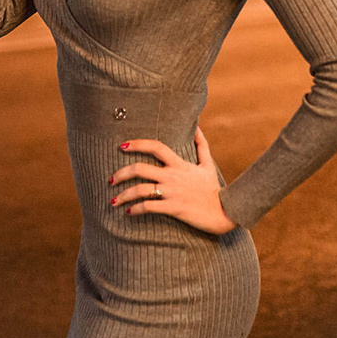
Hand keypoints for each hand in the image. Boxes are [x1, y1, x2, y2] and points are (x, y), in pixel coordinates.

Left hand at [110, 127, 237, 234]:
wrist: (225, 212)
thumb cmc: (213, 188)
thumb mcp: (207, 164)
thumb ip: (201, 144)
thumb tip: (197, 125)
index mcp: (179, 164)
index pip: (155, 147)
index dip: (137, 144)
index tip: (122, 146)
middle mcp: (172, 176)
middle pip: (140, 168)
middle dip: (121, 173)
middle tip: (111, 180)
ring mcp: (172, 192)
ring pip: (140, 190)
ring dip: (123, 195)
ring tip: (113, 201)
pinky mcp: (173, 208)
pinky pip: (149, 207)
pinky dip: (135, 209)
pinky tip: (129, 212)